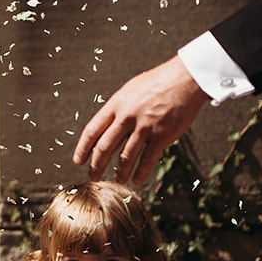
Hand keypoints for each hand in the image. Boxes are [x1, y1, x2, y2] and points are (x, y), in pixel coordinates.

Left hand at [73, 54, 206, 183]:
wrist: (183, 80)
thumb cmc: (156, 84)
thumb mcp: (128, 91)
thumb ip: (117, 108)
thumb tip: (107, 124)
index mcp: (115, 105)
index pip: (92, 130)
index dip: (83, 148)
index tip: (78, 160)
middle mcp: (126, 117)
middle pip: (105, 147)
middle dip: (96, 164)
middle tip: (93, 175)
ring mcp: (144, 127)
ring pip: (126, 156)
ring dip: (120, 172)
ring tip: (117, 180)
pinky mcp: (162, 135)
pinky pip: (148, 159)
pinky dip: (141, 172)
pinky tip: (136, 180)